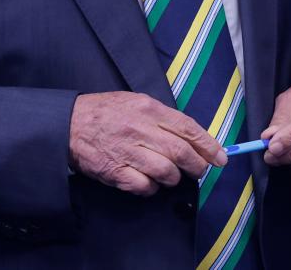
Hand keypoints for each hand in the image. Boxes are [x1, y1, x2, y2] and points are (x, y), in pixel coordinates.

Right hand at [68, 92, 225, 195]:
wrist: (69, 123)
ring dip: (174, 178)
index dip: (209, 146)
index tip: (221, 157)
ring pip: (166, 172)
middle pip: (181, 153)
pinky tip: (149, 183)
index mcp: (150, 109)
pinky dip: (152, 188)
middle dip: (197, 166)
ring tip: (172, 176)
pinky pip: (144, 186)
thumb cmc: (107, 112)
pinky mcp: (114, 172)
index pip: (188, 129)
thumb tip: (191, 135)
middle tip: (200, 171)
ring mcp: (127, 152)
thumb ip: (163, 117)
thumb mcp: (137, 101)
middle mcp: (141, 130)